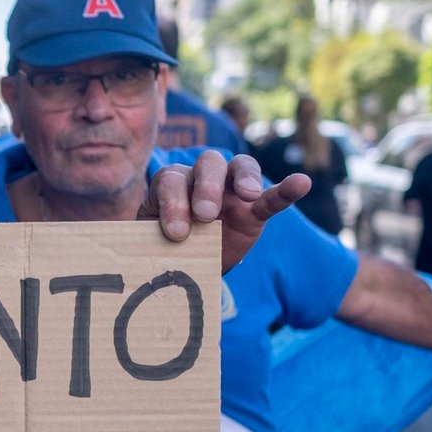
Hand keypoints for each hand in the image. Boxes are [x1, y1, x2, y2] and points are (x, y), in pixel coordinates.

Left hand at [138, 151, 310, 272]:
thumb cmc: (162, 251)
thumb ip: (146, 243)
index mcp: (170, 185)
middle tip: (205, 215)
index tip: (175, 232)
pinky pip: (272, 196)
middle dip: (206, 186)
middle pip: (207, 164)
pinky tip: (302, 182)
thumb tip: (130, 264)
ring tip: (246, 194)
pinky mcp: (254, 210)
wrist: (185, 267)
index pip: (172, 180)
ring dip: (243, 178)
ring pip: (238, 168)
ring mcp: (230, 191)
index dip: (173, 203)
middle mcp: (200, 180)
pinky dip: (286, 189)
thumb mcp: (149, 246)